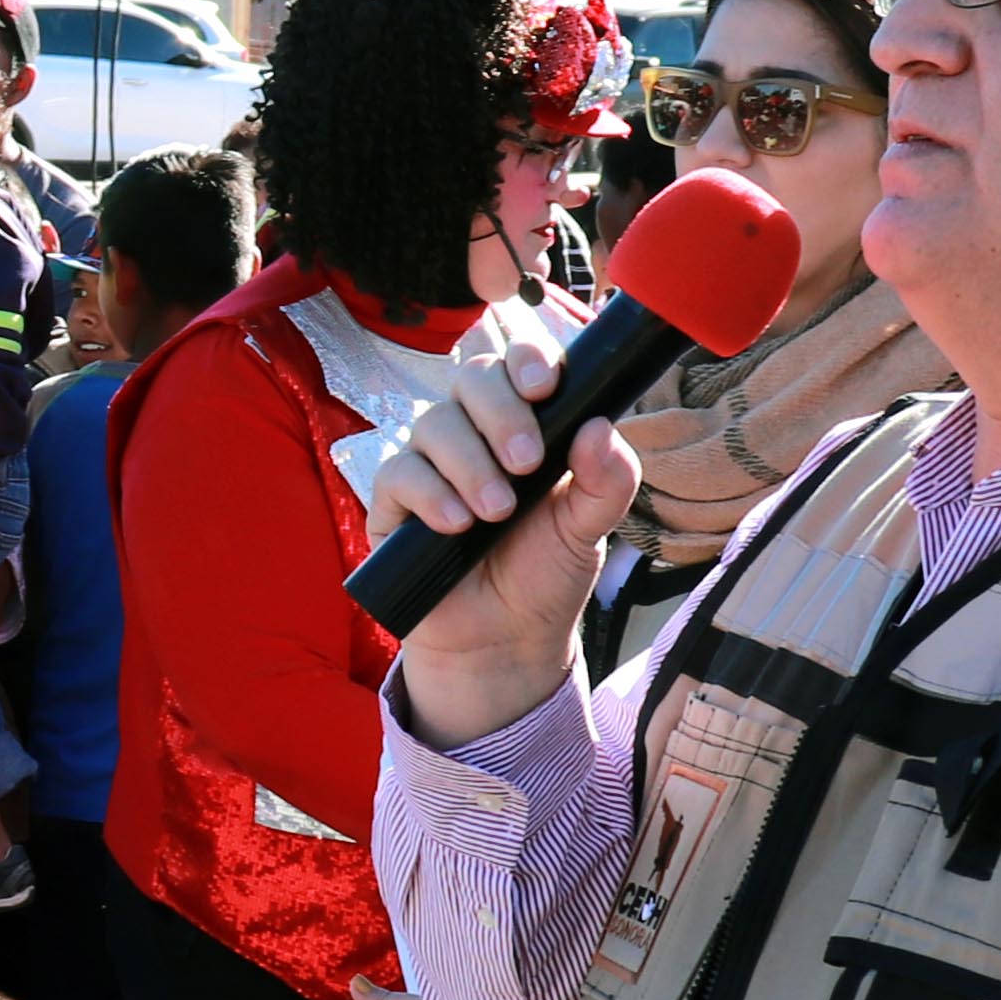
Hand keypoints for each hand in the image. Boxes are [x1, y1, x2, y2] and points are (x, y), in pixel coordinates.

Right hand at [366, 331, 640, 744]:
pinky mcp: (394, 502)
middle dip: (501, 413)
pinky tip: (456, 526)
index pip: (517, 364)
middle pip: (471, 379)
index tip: (545, 386)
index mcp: (525, 424)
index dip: (526, 359)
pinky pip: (399, 473)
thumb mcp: (589, 529)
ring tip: (497, 513)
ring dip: (470, 464)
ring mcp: (430, 463)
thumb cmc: (545, 574)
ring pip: (435, 423)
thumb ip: (606, 480)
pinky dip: (430, 494)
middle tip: (527, 463)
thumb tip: (600, 427)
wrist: (504, 640)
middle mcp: (474, 432)